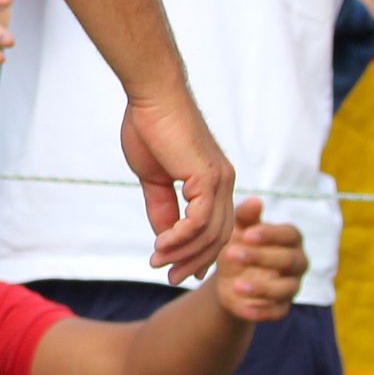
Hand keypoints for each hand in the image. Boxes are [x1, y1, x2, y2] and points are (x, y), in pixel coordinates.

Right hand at [119, 85, 234, 284]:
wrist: (151, 97)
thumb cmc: (150, 128)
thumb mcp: (153, 178)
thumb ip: (161, 208)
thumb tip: (164, 238)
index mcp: (214, 181)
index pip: (215, 227)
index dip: (198, 252)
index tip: (178, 269)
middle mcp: (223, 183)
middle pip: (218, 237)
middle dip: (194, 261)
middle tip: (170, 277)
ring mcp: (219, 181)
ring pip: (210, 234)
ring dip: (183, 253)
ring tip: (158, 263)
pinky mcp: (208, 178)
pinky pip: (199, 221)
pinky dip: (181, 238)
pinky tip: (161, 245)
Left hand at [205, 200, 304, 323]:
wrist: (229, 277)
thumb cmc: (239, 244)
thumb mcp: (238, 229)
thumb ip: (246, 216)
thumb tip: (255, 201)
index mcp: (290, 239)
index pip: (289, 235)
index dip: (271, 234)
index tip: (247, 234)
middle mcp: (297, 262)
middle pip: (288, 260)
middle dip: (261, 257)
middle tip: (232, 254)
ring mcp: (291, 286)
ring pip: (285, 288)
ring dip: (261, 288)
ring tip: (236, 286)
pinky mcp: (282, 307)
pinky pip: (278, 312)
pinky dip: (262, 312)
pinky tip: (244, 309)